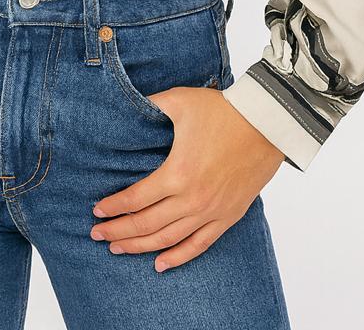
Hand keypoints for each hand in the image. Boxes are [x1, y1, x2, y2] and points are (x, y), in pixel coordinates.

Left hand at [89, 84, 284, 272]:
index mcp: (178, 173)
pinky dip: (178, 257)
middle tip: (97, 235)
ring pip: (168, 240)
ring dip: (140, 247)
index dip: (113, 207)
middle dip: (118, 231)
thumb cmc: (223, 110)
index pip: (136, 199)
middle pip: (146, 225)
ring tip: (118, 248)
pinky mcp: (228, 217)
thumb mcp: (180, 101)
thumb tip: (126, 101)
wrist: (266, 124)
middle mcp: (192, 199)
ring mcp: (211, 212)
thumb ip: (150, 104)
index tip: (97, 211)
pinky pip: (199, 246)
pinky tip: (160, 264)